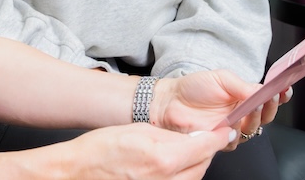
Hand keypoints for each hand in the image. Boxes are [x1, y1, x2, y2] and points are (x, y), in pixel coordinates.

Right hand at [64, 123, 234, 179]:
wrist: (81, 170)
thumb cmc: (102, 148)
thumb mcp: (140, 130)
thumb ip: (171, 135)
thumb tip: (193, 137)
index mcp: (163, 158)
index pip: (204, 147)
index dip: (217, 137)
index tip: (224, 130)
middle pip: (202, 165)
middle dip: (206, 150)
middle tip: (204, 137)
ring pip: (194, 178)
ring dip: (196, 164)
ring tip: (186, 150)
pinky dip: (184, 176)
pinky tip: (174, 166)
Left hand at [151, 70, 291, 150]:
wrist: (170, 101)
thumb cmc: (193, 87)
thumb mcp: (221, 78)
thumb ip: (243, 85)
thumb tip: (262, 89)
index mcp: (243, 97)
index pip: (267, 98)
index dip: (279, 96)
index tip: (284, 90)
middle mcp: (241, 113)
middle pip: (265, 116)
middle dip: (270, 107)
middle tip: (268, 98)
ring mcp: (232, 128)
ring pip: (253, 129)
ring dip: (255, 118)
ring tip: (250, 106)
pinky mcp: (221, 141)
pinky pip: (236, 141)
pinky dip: (236, 132)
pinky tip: (231, 123)